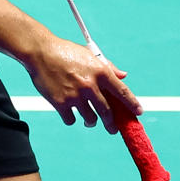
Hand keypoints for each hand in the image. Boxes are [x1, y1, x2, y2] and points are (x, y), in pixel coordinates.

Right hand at [24, 35, 142, 133]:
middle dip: (111, 123)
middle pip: (107, 112)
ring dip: (91, 121)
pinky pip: (71, 120)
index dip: (132, 104)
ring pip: (90, 118)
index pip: (122, 91)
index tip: (139, 112)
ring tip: (89, 119)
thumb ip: (107, 67)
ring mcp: (75, 95)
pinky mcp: (60, 103)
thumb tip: (123, 76)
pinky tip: (69, 112)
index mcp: (100, 71)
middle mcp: (90, 85)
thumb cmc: (66, 52)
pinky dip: (71, 118)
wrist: (41, 52)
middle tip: (112, 128)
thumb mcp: (89, 55)